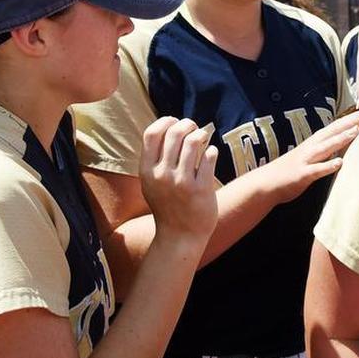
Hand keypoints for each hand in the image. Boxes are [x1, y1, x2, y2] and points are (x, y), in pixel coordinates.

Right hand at [139, 117, 218, 242]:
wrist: (180, 236)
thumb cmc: (167, 205)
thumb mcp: (151, 183)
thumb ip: (155, 159)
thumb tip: (168, 128)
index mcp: (147, 171)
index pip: (151, 133)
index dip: (165, 121)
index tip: (175, 121)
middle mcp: (162, 175)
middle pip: (174, 133)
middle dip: (187, 124)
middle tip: (194, 128)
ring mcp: (182, 182)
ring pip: (193, 141)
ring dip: (201, 134)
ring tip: (204, 138)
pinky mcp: (201, 189)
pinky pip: (209, 157)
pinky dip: (211, 150)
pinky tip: (211, 153)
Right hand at [259, 110, 358, 203]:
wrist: (266, 183)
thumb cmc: (291, 170)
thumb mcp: (311, 156)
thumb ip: (326, 149)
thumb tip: (344, 144)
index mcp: (314, 142)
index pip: (336, 127)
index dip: (352, 119)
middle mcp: (311, 147)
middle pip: (333, 131)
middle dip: (351, 122)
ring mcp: (306, 160)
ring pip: (326, 147)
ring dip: (341, 138)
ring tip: (357, 131)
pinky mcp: (302, 174)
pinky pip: (316, 170)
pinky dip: (327, 166)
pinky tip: (339, 163)